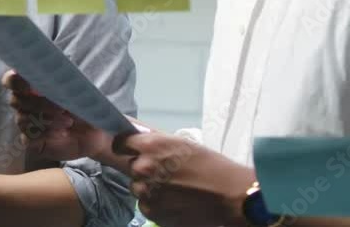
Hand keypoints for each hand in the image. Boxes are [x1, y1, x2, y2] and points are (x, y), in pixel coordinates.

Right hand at [2, 70, 115, 162]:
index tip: (31, 87)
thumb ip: (60, 80)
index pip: (10, 80)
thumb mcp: (75, 89)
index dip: (16, 82)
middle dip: (40, 104)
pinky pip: (28, 138)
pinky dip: (45, 135)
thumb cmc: (83, 105)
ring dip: (46, 120)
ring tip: (68, 122)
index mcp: (31, 86)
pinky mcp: (31, 141)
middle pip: (16, 101)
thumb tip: (52, 73)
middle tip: (62, 108)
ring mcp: (25, 122)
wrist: (95, 131)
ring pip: (22, 120)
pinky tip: (61, 134)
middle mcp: (24, 103)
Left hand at [122, 132, 255, 226]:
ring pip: (137, 186)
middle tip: (167, 172)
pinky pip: (145, 204)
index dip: (126, 146)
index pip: (120, 142)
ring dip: (149, 187)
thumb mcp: (181, 143)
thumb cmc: (210, 166)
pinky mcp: (151, 211)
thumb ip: (155, 141)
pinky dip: (156, 202)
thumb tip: (135, 137)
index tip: (130, 149)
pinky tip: (175, 200)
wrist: (229, 195)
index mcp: (150, 146)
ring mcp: (146, 191)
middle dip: (145, 168)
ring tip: (174, 188)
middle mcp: (143, 167)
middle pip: (132, 166)